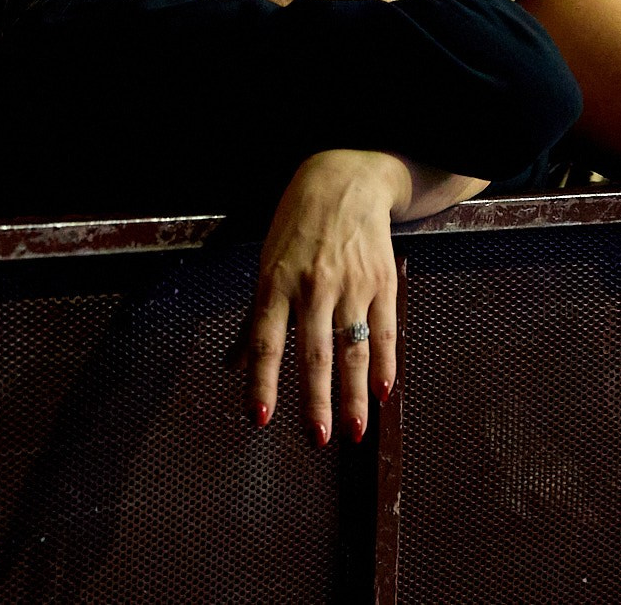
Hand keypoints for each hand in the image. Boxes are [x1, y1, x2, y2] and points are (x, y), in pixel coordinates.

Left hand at [247, 150, 405, 445]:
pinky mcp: (382, 281)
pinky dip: (386, 364)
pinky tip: (383, 392)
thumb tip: (234, 364)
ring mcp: (352, 284)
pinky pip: (386, 330)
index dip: (263, 382)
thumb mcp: (266, 265)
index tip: (260, 418)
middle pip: (315, 352)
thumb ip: (255, 319)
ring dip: (353, 394)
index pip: (266, 341)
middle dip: (316, 400)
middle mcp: (313, 286)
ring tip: (353, 431)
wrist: (344, 181)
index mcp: (276, 283)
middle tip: (317, 438)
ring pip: (353, 348)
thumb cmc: (297, 227)